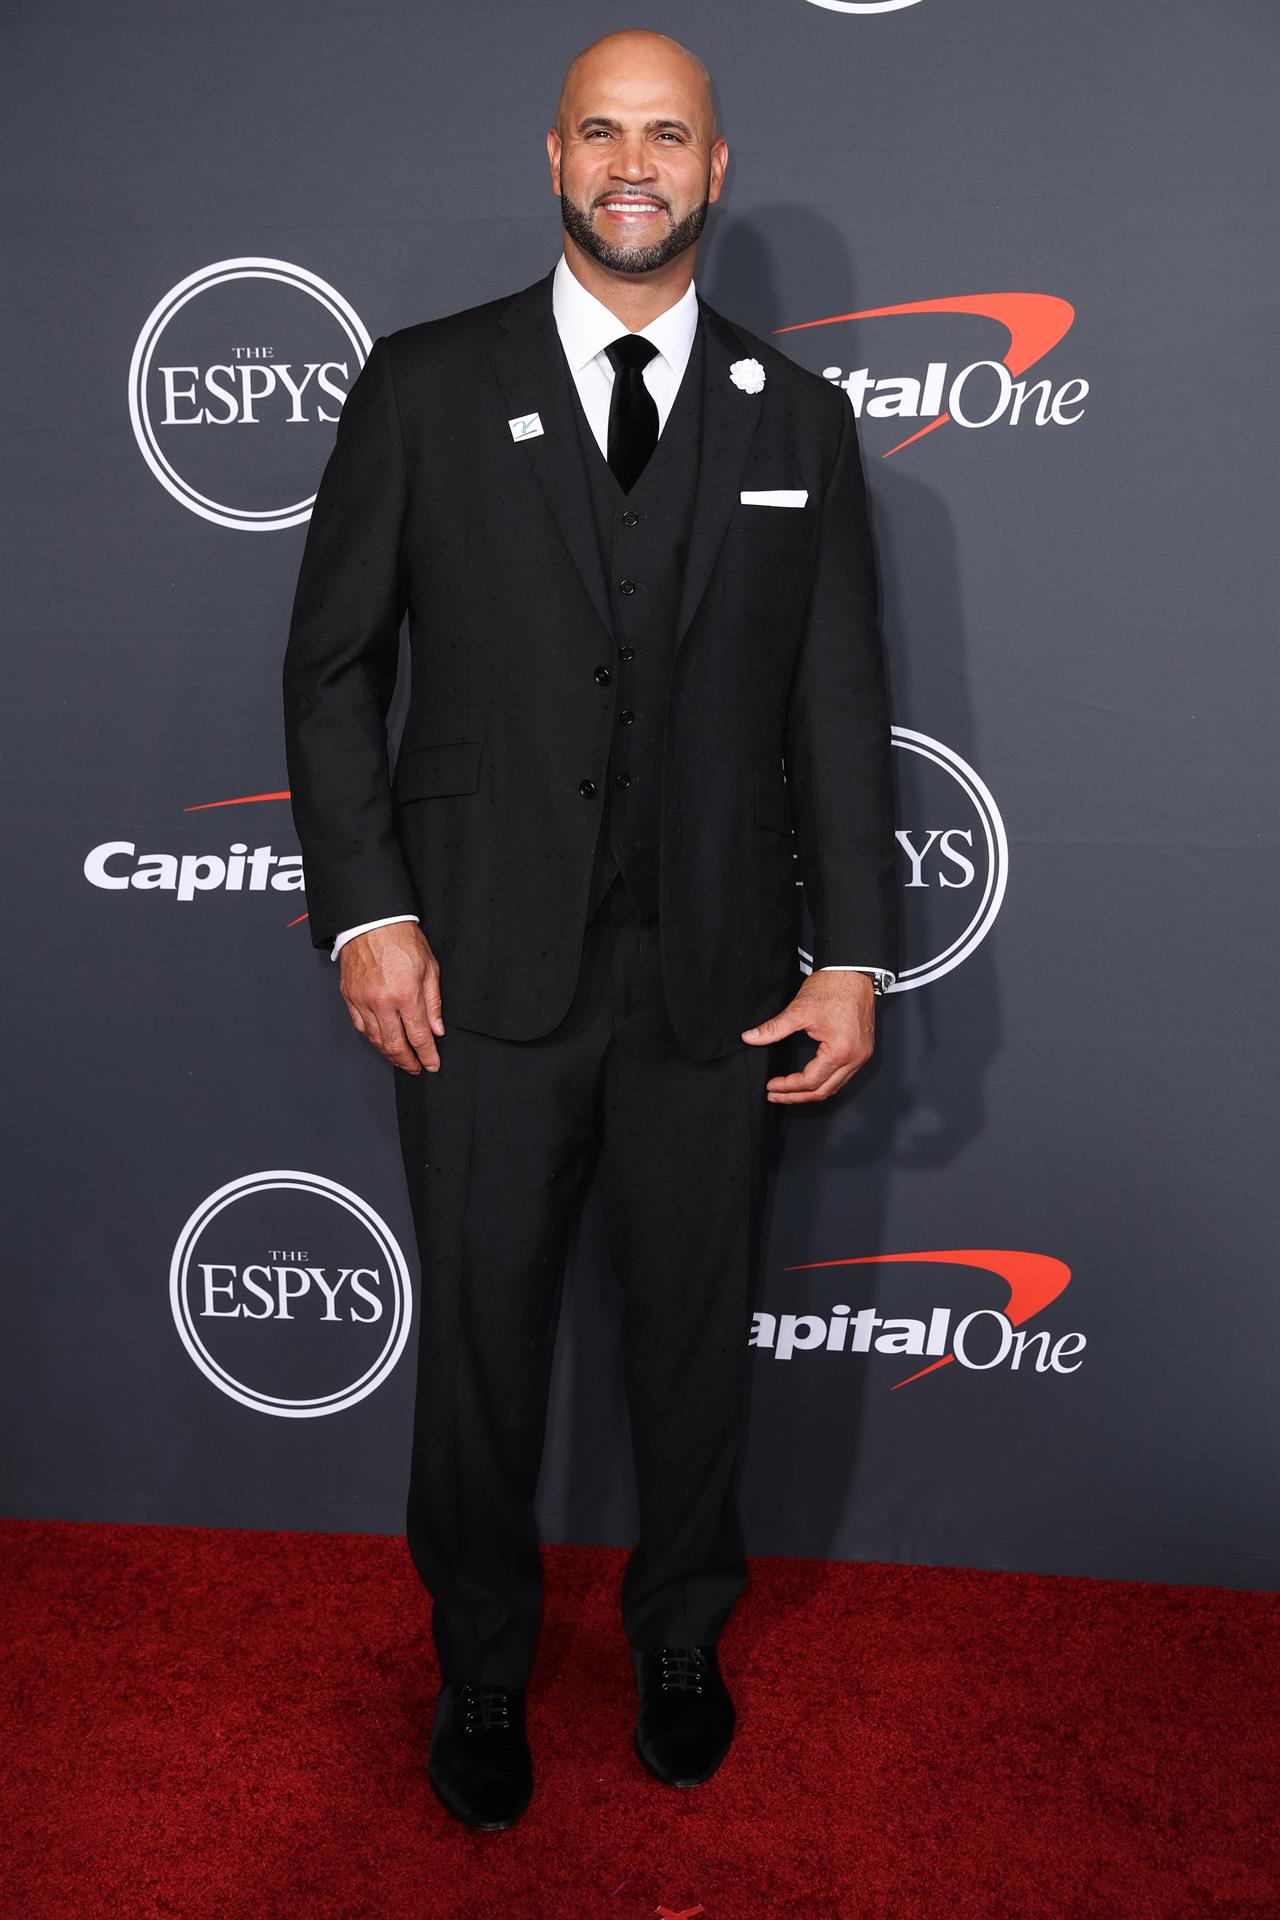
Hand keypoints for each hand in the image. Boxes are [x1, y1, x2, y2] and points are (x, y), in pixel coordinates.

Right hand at [338, 922, 444, 1073]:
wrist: (372, 922)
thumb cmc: (401, 939)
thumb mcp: (430, 968)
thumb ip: (433, 1003)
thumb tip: (436, 1029)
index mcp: (406, 994)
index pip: (419, 1036)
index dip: (427, 1055)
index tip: (432, 1064)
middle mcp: (382, 1001)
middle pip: (395, 1045)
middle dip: (407, 1061)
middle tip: (416, 1068)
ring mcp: (363, 1001)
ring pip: (376, 1039)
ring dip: (389, 1053)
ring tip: (400, 1058)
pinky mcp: (350, 997)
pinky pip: (360, 1026)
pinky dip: (372, 1038)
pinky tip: (380, 1042)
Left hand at [741, 971, 875, 1103]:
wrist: (854, 970)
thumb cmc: (833, 986)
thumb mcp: (799, 1009)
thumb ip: (773, 1028)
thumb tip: (750, 1038)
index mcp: (840, 1050)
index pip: (810, 1081)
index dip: (787, 1087)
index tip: (771, 1086)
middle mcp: (855, 1057)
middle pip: (823, 1091)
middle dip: (797, 1097)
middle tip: (775, 1095)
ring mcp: (862, 1054)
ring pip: (835, 1086)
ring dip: (811, 1092)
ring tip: (789, 1092)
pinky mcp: (863, 1049)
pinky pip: (844, 1075)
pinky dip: (825, 1081)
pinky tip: (810, 1079)